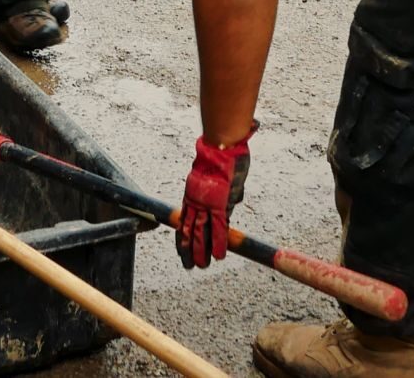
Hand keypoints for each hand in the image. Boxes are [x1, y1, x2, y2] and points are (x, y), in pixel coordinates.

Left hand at [176, 131, 251, 268]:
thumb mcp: (215, 177)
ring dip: (201, 252)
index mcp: (193, 197)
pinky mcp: (219, 205)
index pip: (186, 223)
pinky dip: (220, 244)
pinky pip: (219, 229)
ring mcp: (207, 205)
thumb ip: (221, 191)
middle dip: (190, 250)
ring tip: (201, 266)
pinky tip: (220, 256)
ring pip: (201, 234)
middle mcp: (197, 204)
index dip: (183, 238)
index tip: (182, 250)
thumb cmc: (221, 157)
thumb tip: (231, 201)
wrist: (221, 147)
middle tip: (189, 265)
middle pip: (190, 232)